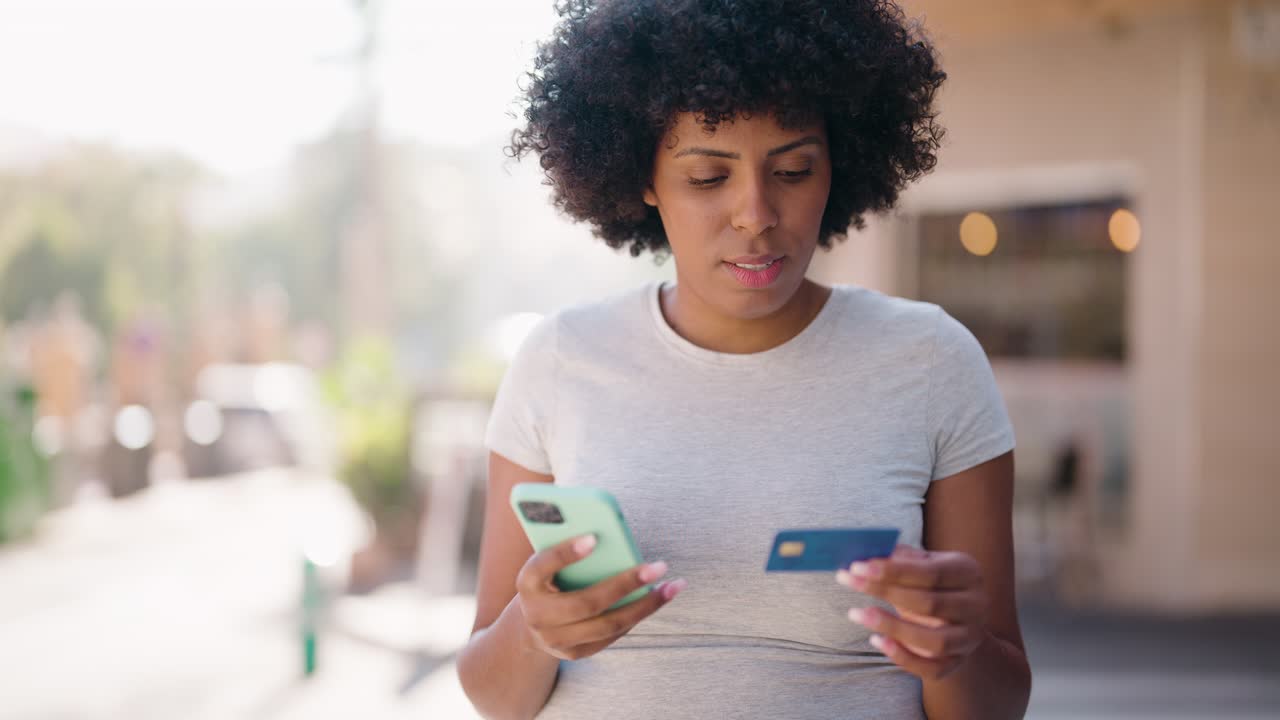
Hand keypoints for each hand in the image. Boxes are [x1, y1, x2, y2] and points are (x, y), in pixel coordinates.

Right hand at [516, 534, 686, 660]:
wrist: (530, 624)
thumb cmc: (548, 580)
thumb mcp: (549, 563)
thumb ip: (569, 549)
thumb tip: (610, 535)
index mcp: (526, 583)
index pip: (541, 566)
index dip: (566, 553)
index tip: (594, 538)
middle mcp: (537, 615)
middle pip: (586, 602)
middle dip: (626, 584)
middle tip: (659, 566)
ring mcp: (556, 639)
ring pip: (607, 625)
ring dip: (645, 606)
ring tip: (672, 586)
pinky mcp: (575, 653)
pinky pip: (613, 635)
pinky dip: (637, 616)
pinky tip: (657, 599)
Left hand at [837, 544, 986, 680]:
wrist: (959, 615)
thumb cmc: (932, 582)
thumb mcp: (923, 563)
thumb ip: (900, 558)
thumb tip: (867, 551)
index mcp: (968, 572)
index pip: (930, 572)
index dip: (893, 570)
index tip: (857, 566)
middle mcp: (975, 605)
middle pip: (930, 604)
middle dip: (884, 592)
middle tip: (848, 581)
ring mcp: (969, 637)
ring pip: (935, 641)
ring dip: (892, 627)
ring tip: (857, 613)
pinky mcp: (957, 661)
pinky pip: (932, 668)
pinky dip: (902, 658)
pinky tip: (876, 640)